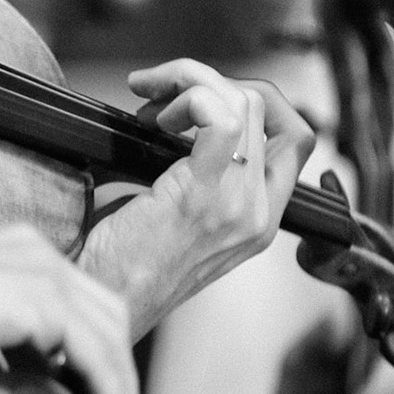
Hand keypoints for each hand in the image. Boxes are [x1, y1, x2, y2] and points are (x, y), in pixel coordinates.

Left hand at [78, 59, 315, 336]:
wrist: (101, 308)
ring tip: (148, 112)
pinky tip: (150, 120)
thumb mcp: (168, 219)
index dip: (250, 103)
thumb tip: (164, 120)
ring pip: (245, 103)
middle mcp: (258, 213)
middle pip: (267, 111)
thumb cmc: (117, 267)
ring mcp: (238, 205)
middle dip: (209, 85)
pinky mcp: (204, 195)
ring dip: (191, 86)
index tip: (194, 102)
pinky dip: (186, 96)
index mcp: (255, 220)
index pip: (291, 140)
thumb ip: (188, 176)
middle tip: (156, 103)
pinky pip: (218, 114)